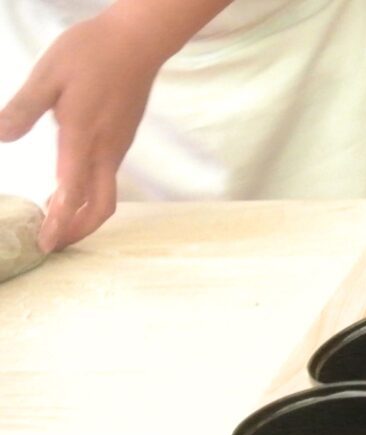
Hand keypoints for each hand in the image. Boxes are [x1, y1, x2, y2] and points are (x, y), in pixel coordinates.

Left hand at [0, 12, 167, 250]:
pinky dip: (91, 196)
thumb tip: (0, 137)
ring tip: (59, 221)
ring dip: (85, 216)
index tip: (45, 242)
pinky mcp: (122, 140)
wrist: (136, 43)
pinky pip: (108, 179)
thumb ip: (23, 110)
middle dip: (78, 231)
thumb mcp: (47, 76)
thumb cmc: (90, 54)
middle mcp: (105, 151)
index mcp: (83, 138)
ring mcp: (117, 148)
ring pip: (107, 196)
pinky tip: (73, 189)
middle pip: (100, 207)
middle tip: (54, 244)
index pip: (73, 193)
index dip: (60, 222)